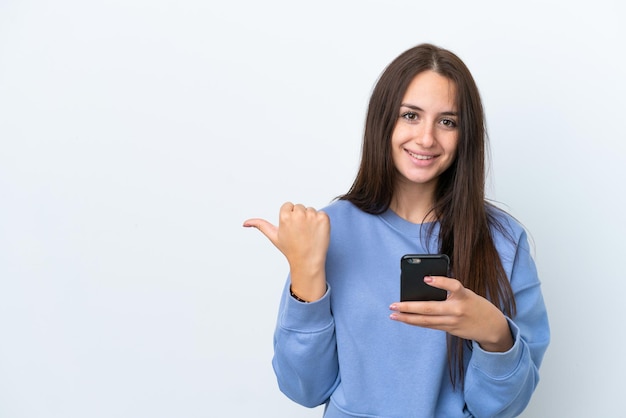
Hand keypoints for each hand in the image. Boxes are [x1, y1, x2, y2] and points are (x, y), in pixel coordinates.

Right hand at [243, 202, 329, 300]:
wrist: (308, 261)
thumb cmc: (291, 249)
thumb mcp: (274, 236)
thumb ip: (260, 225)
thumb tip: (245, 223)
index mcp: (285, 216)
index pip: (288, 206)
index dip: (290, 217)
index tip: (291, 229)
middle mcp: (298, 214)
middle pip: (300, 207)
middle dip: (300, 217)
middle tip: (300, 233)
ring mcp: (312, 216)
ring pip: (311, 211)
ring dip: (311, 220)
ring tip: (308, 234)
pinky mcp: (324, 219)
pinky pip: (322, 214)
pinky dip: (321, 222)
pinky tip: (317, 233)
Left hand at [389, 276, 513, 351]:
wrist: (493, 327)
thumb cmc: (477, 305)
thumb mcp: (468, 294)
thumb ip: (450, 292)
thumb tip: (424, 287)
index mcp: (465, 296)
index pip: (453, 286)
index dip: (440, 282)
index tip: (426, 278)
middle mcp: (458, 310)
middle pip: (430, 308)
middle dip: (409, 307)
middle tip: (393, 304)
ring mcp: (453, 322)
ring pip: (426, 321)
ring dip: (407, 318)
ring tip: (393, 314)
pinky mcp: (450, 330)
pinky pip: (430, 326)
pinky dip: (416, 322)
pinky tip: (405, 319)